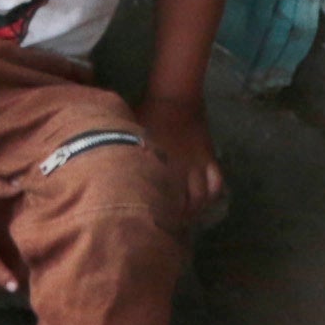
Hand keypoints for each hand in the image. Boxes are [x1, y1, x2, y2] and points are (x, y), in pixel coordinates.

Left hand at [138, 91, 227, 227]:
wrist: (173, 97)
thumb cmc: (146, 115)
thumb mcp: (130, 136)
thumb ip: (125, 157)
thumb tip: (108, 173)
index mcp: (157, 166)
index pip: (160, 200)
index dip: (158, 216)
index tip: (152, 224)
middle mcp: (179, 170)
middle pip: (184, 205)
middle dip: (178, 219)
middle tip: (170, 226)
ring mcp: (197, 166)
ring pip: (202, 198)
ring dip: (195, 211)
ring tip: (186, 218)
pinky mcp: (209, 159)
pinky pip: (216, 184)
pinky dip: (212, 195)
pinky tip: (204, 201)